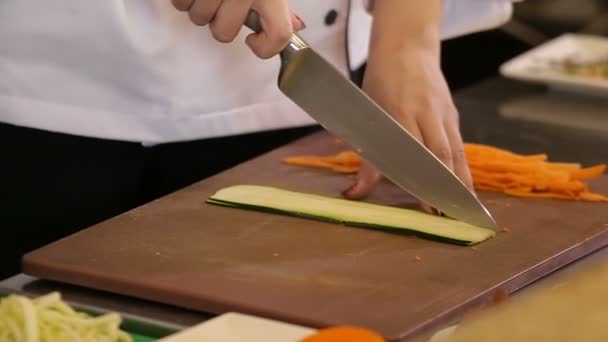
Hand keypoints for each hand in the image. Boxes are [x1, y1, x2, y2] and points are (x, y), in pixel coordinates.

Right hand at [171, 0, 303, 58]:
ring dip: (200, 7)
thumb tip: (293, 26)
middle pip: (224, 32)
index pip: (278, 34)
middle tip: (222, 3)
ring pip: (199, 18)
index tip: (254, 40)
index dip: (265, 48)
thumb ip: (279, 2)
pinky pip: (180, 3)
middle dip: (220, 21)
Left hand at [343, 47, 474, 212]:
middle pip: (442, 155)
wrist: (407, 47)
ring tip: (464, 208)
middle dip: (447, 187)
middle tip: (449, 215)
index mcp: (401, 112)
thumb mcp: (368, 115)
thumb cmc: (380, 82)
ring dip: (461, 181)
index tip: (427, 207)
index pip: (414, 153)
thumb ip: (367, 159)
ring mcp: (444, 112)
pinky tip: (464, 186)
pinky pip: (460, 144)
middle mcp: (427, 113)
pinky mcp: (453, 113)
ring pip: (457, 151)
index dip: (422, 181)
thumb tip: (354, 193)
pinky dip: (463, 167)